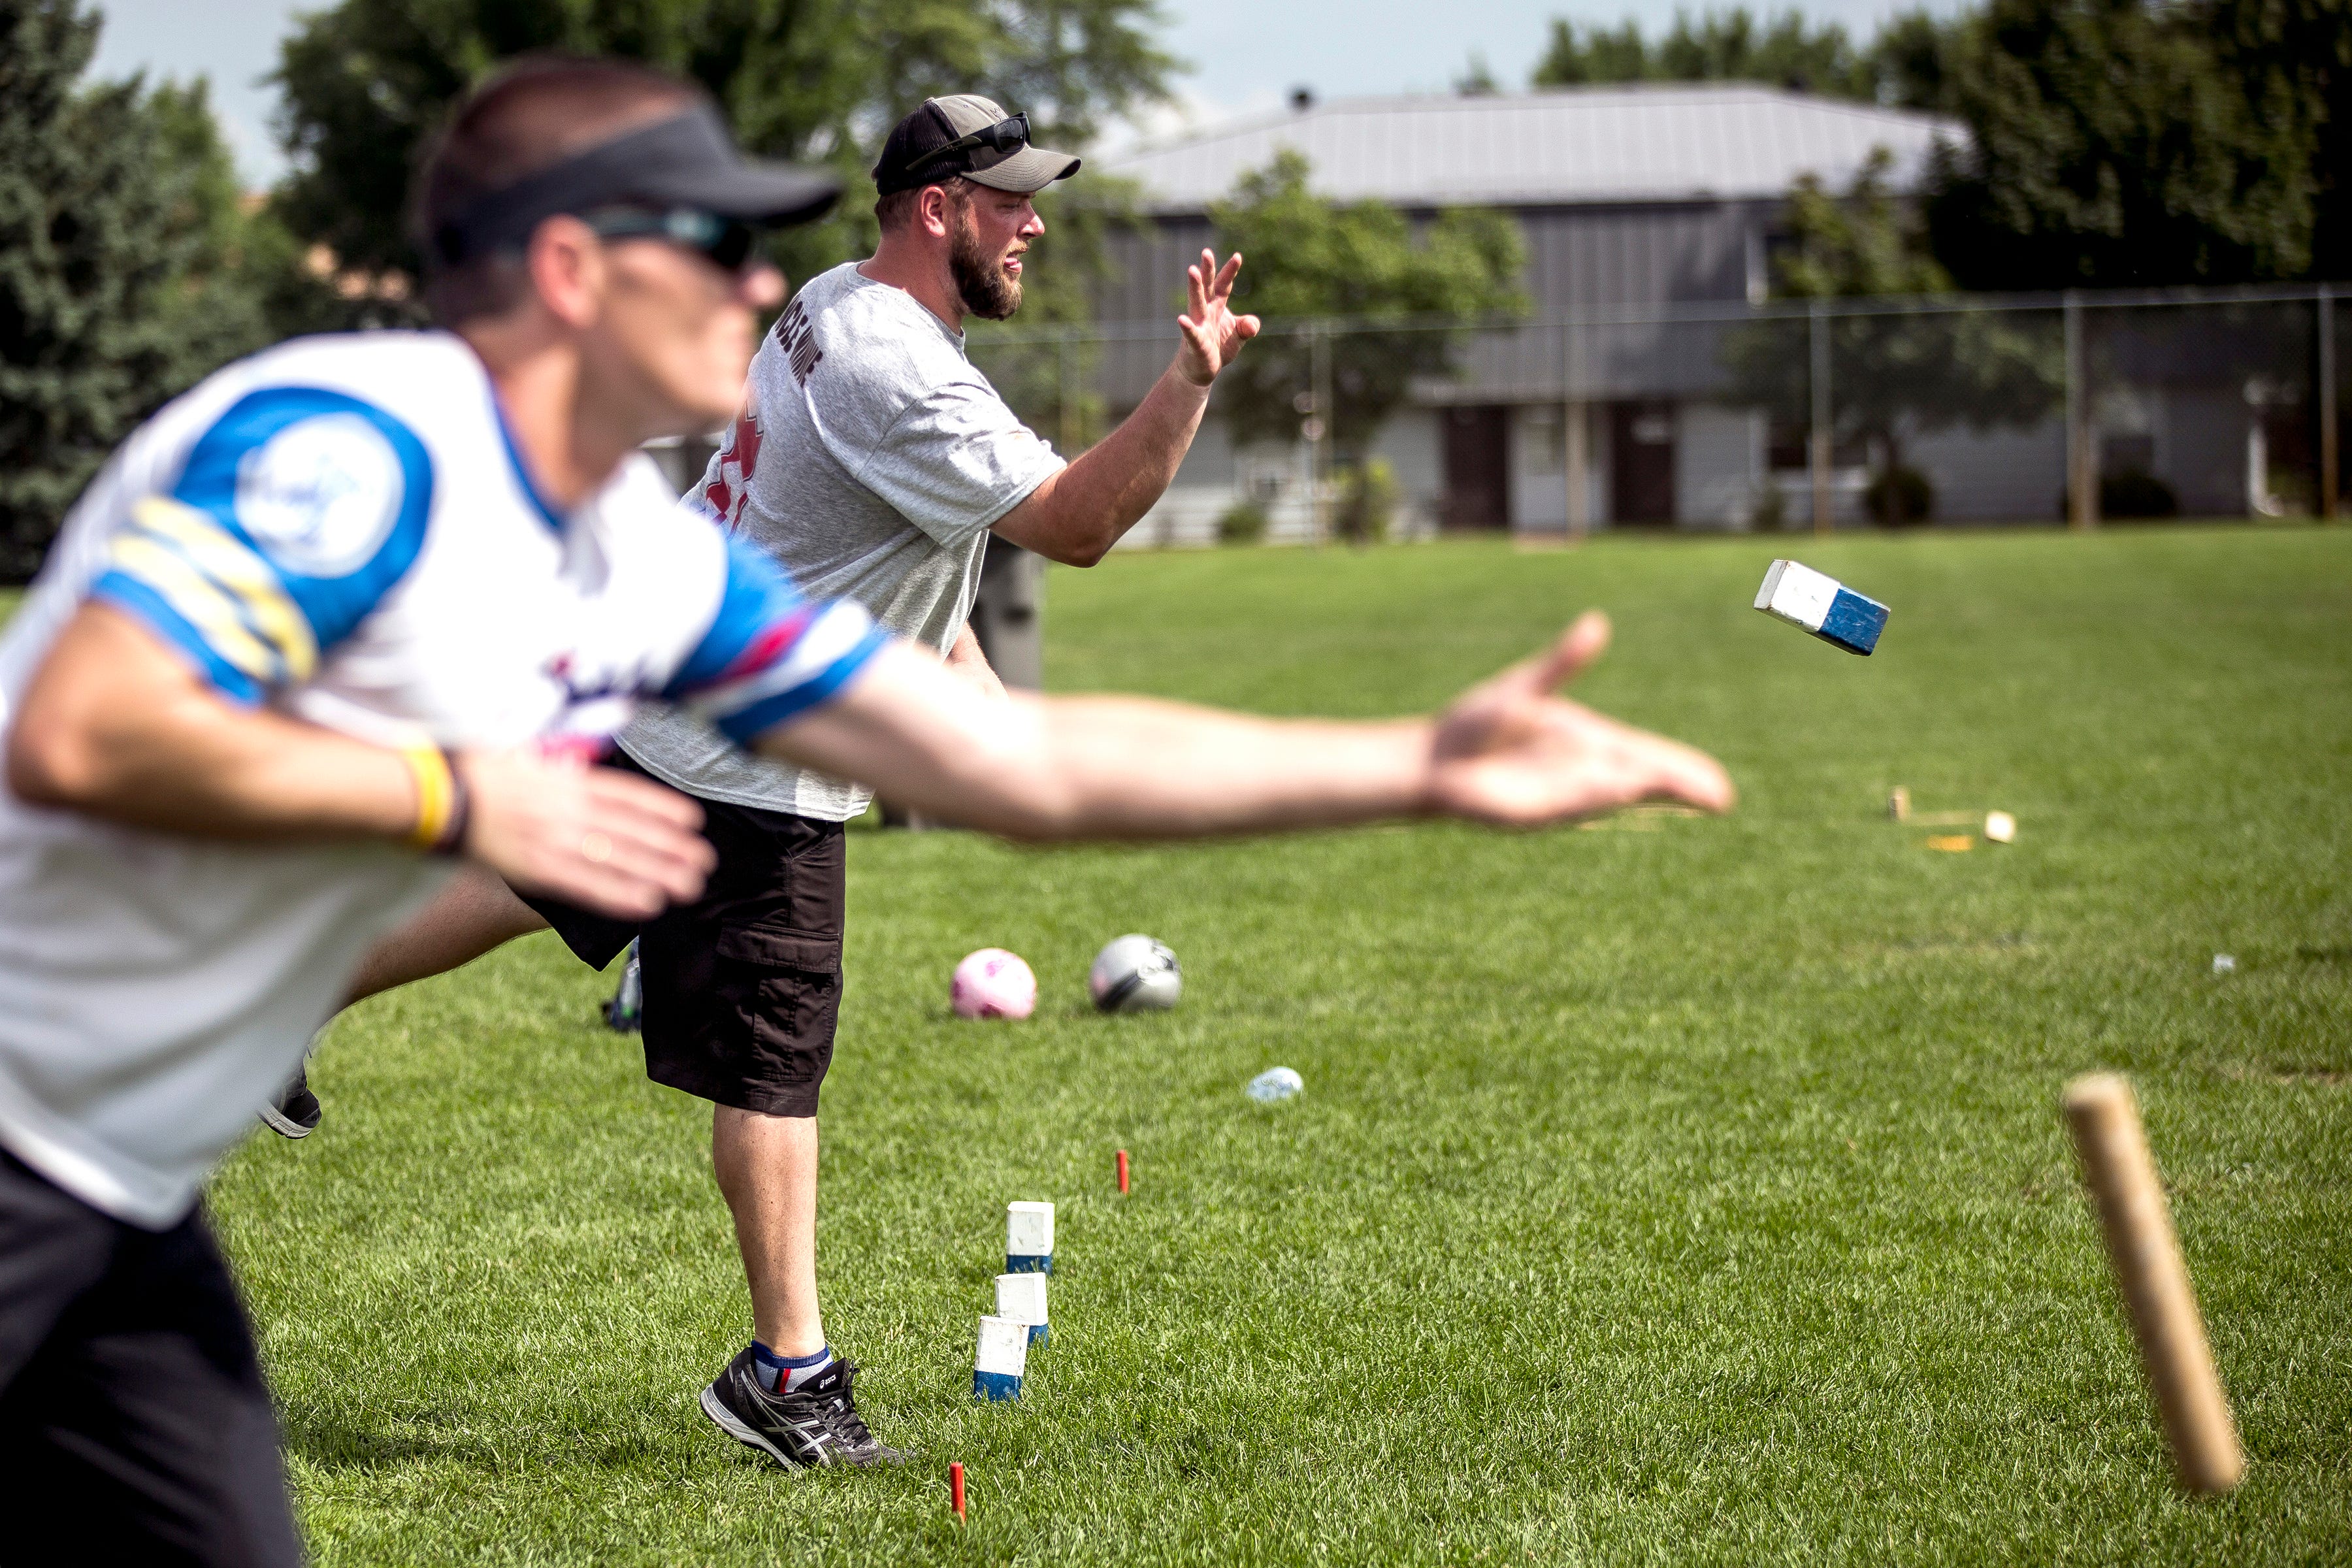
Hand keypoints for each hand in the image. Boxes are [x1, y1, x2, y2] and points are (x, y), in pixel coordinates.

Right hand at [454, 749, 715, 917]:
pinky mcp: (537, 869)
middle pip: (633, 830)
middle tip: (705, 861)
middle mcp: (569, 808)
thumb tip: (583, 776)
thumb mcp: (528, 760)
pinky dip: (621, 894)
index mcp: (568, 781)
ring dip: (659, 873)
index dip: (665, 809)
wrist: (436, 793)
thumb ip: (560, 772)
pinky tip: (649, 903)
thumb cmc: (479, 774)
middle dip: (673, 847)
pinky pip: (588, 885)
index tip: (694, 820)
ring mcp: (555, 839)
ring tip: (691, 885)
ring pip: (619, 859)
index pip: (629, 795)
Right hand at [1174, 250, 1260, 385]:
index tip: (1237, 256)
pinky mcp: (1196, 344)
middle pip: (1208, 288)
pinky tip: (1181, 320)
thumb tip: (1252, 325)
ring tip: (1192, 271)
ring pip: (1196, 303)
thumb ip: (1248, 326)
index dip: (1230, 271)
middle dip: (1207, 270)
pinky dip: (1188, 327)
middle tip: (1206, 252)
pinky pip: (1192, 334)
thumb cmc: (1218, 348)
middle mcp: (1206, 312)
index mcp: (1217, 307)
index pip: (1224, 285)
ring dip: (1195, 287)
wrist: (1200, 370)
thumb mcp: (1239, 336)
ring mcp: (1199, 326)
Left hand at [1423, 613, 1735, 824]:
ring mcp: (1560, 794)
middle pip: (1641, 779)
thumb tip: (1597, 624)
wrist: (1431, 758)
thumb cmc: (1476, 724)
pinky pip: (1572, 801)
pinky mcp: (1532, 810)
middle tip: (1721, 798)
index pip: (1646, 757)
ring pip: (1612, 793)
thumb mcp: (1525, 687)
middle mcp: (1581, 772)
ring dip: (1644, 790)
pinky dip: (1598, 794)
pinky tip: (1624, 787)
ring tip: (1683, 790)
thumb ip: (1563, 662)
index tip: (1717, 785)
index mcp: (1587, 743)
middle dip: (1678, 787)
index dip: (1681, 769)